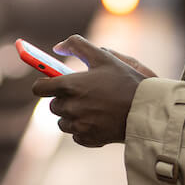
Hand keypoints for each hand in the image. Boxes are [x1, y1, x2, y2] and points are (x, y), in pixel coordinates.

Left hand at [31, 34, 153, 146]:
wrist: (145, 109)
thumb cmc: (124, 80)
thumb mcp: (103, 56)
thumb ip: (77, 45)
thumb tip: (56, 48)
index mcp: (70, 85)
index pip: (39, 88)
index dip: (44, 84)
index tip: (51, 82)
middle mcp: (70, 107)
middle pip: (52, 105)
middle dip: (63, 99)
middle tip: (82, 93)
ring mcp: (78, 125)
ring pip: (62, 121)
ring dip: (71, 114)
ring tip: (92, 106)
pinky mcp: (87, 139)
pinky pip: (75, 134)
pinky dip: (83, 127)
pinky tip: (98, 119)